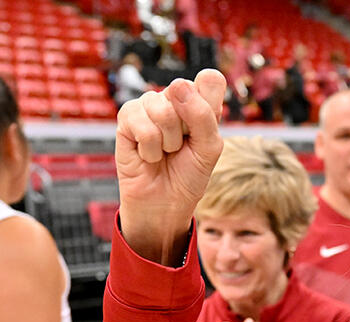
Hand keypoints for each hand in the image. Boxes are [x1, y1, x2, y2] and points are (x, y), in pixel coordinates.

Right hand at [116, 70, 225, 264]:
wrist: (165, 202)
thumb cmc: (189, 174)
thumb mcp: (209, 148)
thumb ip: (203, 115)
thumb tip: (177, 85)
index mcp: (200, 100)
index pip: (211, 79)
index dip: (210, 105)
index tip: (205, 132)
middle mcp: (174, 97)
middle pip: (184, 92)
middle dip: (188, 130)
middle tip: (181, 147)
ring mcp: (149, 105)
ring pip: (162, 110)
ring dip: (167, 142)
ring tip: (164, 152)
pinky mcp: (126, 117)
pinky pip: (142, 125)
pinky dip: (149, 149)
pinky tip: (147, 154)